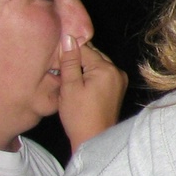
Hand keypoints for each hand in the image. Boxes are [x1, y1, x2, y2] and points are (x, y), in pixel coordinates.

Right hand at [57, 35, 127, 153]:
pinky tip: (79, 83)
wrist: (94, 138)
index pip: (85, 49)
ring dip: (83, 66)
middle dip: (77, 58)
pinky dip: (90, 75)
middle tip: (60, 66)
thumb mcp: (69, 86)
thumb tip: (68, 37)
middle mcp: (117, 71)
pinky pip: (102, 74)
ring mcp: (120, 80)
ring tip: (67, 76)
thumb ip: (70, 61)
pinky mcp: (118, 88)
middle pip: (93, 55)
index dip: (68, 51)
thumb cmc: (79, 115)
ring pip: (97, 64)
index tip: (56, 56)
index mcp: (106, 69)